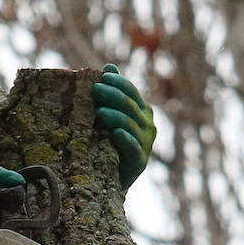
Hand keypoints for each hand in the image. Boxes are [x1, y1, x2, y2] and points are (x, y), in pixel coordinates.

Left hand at [92, 65, 155, 189]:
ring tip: (100, 111)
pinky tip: (115, 133)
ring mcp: (145, 144)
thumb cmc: (110, 142)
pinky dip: (125, 140)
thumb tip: (110, 66)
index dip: (118, 83)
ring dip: (116, 116)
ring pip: (131, 125)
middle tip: (95, 90)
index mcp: (142, 111)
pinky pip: (133, 148)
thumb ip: (113, 92)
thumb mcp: (112, 115)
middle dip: (113, 95)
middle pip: (131, 106)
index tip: (101, 78)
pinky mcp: (140, 162)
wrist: (112, 177)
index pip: (132, 91)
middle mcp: (147, 125)